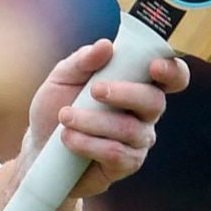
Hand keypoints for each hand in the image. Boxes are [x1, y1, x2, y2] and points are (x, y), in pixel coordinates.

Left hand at [25, 38, 190, 198]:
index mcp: (137, 84)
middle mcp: (145, 112)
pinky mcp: (127, 164)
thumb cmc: (56, 107)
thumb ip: (82, 61)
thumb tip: (105, 45)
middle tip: (94, 90)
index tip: (154, 66)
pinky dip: (88, 144)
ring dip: (93, 121)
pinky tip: (68, 139)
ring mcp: (139, 140)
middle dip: (125, 94)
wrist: (38, 148)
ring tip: (65, 118)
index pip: (171, 77)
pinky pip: (117, 153)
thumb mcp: (62, 78)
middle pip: (155, 101)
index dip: (172, 71)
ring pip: (129, 129)